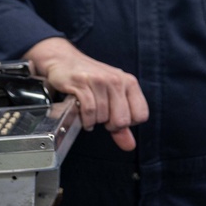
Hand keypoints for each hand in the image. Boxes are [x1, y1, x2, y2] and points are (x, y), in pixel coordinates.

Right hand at [26, 37, 148, 150]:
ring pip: (103, 116)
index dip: (127, 122)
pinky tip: (84, 117)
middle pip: (122, 119)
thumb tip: (129, 145)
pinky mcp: (81, 82)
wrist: (65, 60)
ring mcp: (99, 80)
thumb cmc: (90, 79)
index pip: (140, 115)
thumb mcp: (111, 98)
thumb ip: (122, 124)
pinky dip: (86, 119)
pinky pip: (89, 110)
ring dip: (94, 121)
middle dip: (110, 125)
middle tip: (102, 118)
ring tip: (90, 114)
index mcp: (129, 82)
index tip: (115, 117)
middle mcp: (116, 80)